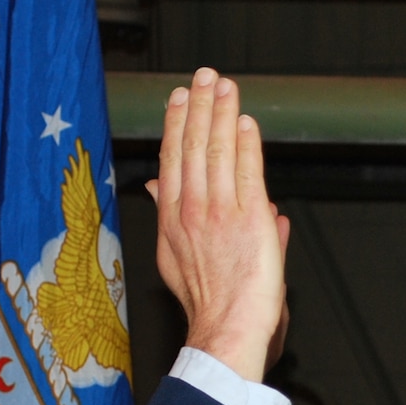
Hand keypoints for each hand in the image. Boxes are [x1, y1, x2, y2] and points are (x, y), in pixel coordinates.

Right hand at [144, 69, 286, 382]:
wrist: (225, 329)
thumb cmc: (206, 302)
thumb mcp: (173, 257)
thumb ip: (167, 216)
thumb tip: (155, 186)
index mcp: (173, 219)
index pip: (173, 160)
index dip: (176, 124)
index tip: (180, 97)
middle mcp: (192, 211)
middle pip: (192, 147)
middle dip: (199, 107)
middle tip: (204, 75)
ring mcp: (219, 213)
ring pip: (218, 151)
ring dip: (222, 114)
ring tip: (224, 85)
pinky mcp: (250, 219)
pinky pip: (246, 171)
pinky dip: (245, 143)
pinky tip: (245, 121)